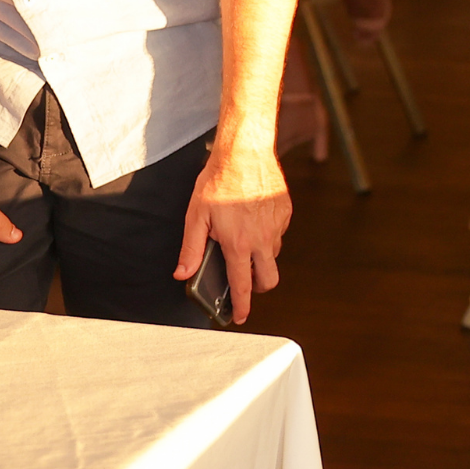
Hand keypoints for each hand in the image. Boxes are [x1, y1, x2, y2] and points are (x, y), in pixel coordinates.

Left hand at [178, 138, 291, 325]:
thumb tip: (183, 272)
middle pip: (268, 279)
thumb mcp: (196, 216)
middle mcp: (262, 238)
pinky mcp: (286, 212)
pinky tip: (253, 218)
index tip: (239, 316)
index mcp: (238, 243)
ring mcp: (277, 225)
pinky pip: (279, 233)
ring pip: (274, 254)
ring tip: (243, 237)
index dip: (241, 306)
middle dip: (257, 286)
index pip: (242, 285)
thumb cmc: (218, 180)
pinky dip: (268, 234)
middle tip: (244, 279)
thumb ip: (191, 248)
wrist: (245, 151)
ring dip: (261, 256)